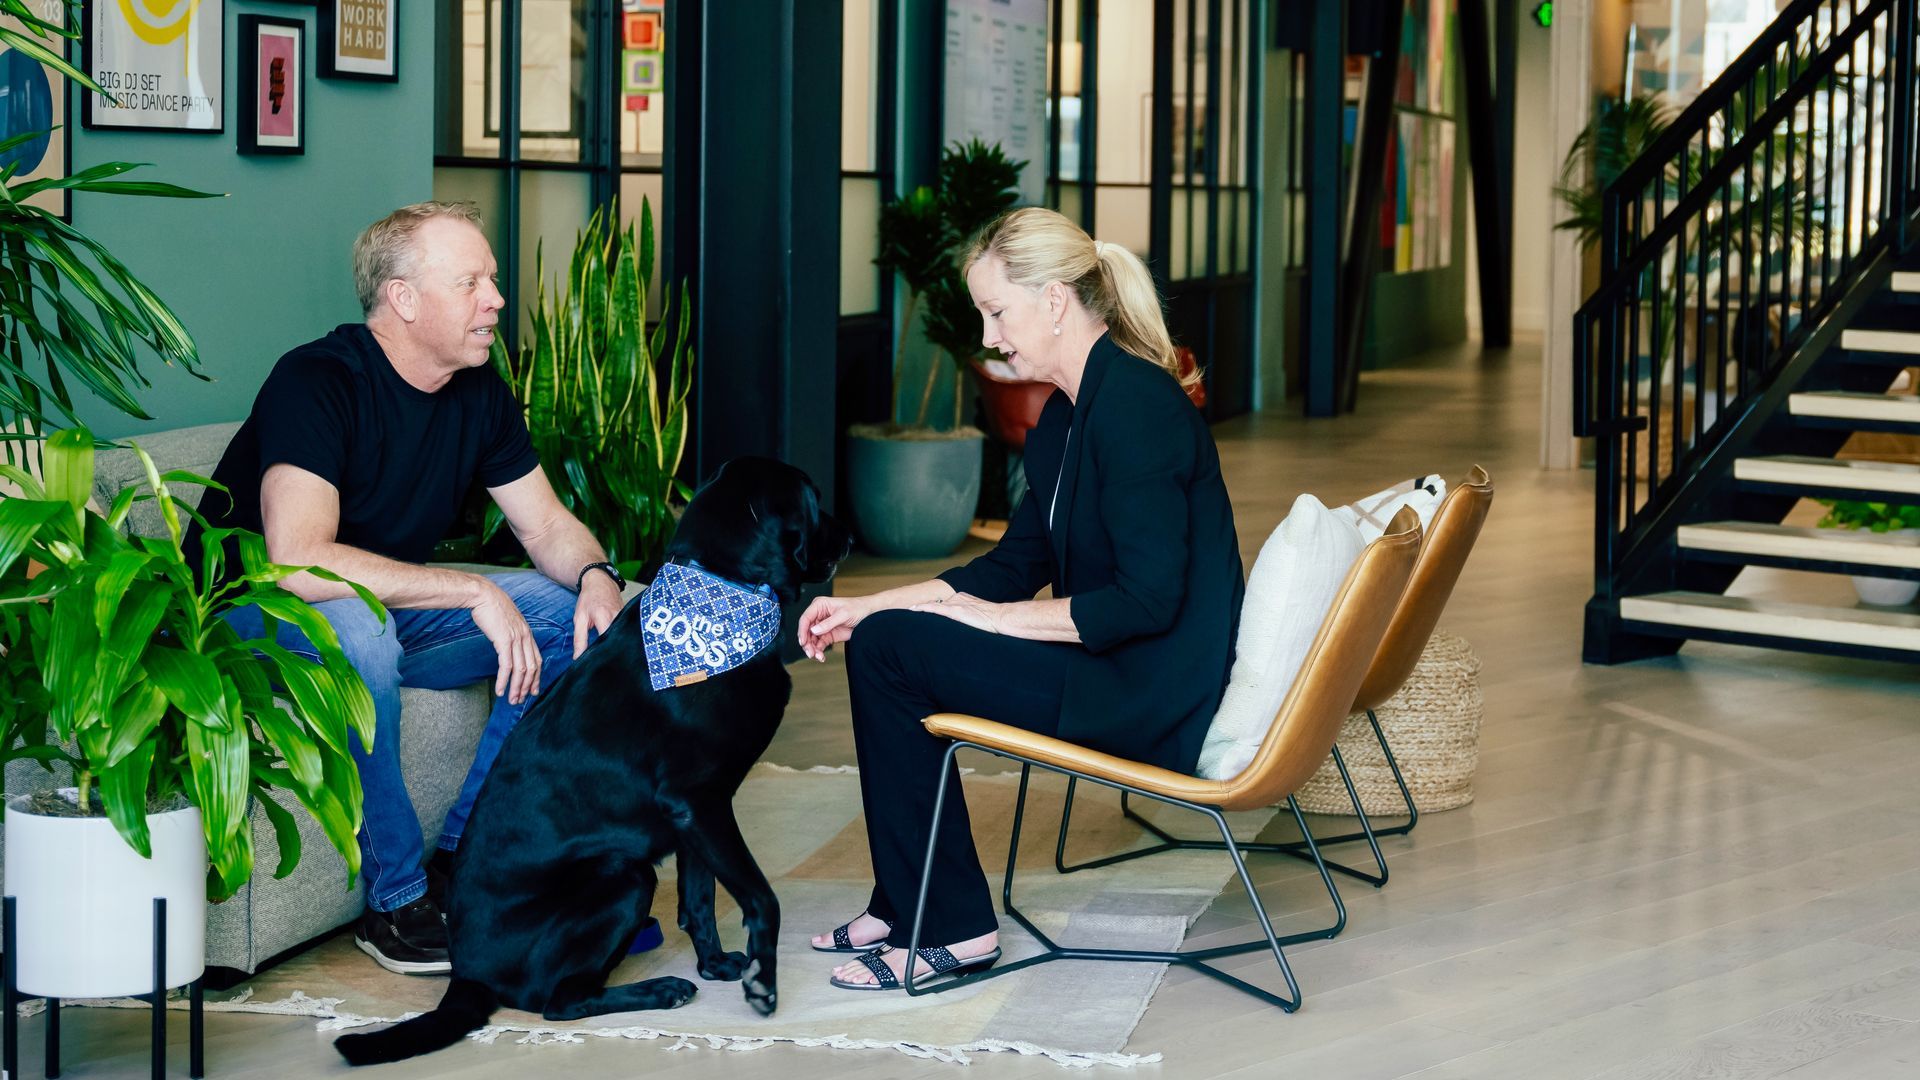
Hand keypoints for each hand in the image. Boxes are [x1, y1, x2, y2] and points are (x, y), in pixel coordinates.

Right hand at [470, 578, 541, 704]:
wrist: (483, 595)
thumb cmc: (492, 608)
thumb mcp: (507, 622)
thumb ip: (511, 635)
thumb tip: (508, 646)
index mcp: (527, 633)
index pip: (537, 660)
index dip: (536, 677)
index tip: (533, 690)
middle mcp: (525, 637)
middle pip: (531, 668)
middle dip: (527, 687)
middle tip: (521, 700)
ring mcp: (516, 639)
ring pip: (521, 670)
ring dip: (516, 688)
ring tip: (512, 700)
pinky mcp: (504, 640)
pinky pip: (506, 666)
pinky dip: (504, 681)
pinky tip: (500, 690)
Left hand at [573, 570, 624, 657]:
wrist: (600, 581)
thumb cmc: (589, 599)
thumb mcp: (580, 618)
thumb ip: (580, 640)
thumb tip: (578, 658)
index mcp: (604, 618)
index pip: (606, 643)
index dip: (603, 655)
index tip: (598, 664)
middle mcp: (618, 618)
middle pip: (617, 642)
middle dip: (611, 653)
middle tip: (605, 665)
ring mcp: (626, 618)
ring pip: (622, 638)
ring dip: (616, 646)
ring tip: (611, 656)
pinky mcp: (629, 618)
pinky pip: (625, 632)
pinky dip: (620, 638)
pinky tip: (616, 644)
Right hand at [796, 594, 872, 661]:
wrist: (870, 615)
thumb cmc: (857, 608)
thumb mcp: (843, 614)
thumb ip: (828, 623)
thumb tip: (814, 630)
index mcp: (819, 605)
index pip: (805, 618)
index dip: (802, 631)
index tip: (803, 642)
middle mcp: (818, 616)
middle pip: (806, 631)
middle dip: (807, 643)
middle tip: (810, 653)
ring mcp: (822, 626)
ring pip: (811, 640)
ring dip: (813, 649)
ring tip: (818, 657)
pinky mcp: (828, 635)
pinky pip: (819, 645)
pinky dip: (819, 651)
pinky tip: (821, 656)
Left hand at [910, 592, 1001, 633]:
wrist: (1001, 618)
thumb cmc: (994, 621)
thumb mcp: (978, 617)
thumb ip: (969, 619)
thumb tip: (966, 628)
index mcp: (962, 599)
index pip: (942, 603)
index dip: (929, 606)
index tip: (918, 609)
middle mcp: (957, 598)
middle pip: (934, 603)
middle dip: (920, 607)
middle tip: (907, 610)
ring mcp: (955, 604)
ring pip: (931, 605)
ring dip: (918, 608)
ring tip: (905, 610)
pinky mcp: (955, 611)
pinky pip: (934, 608)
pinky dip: (922, 608)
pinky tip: (912, 609)